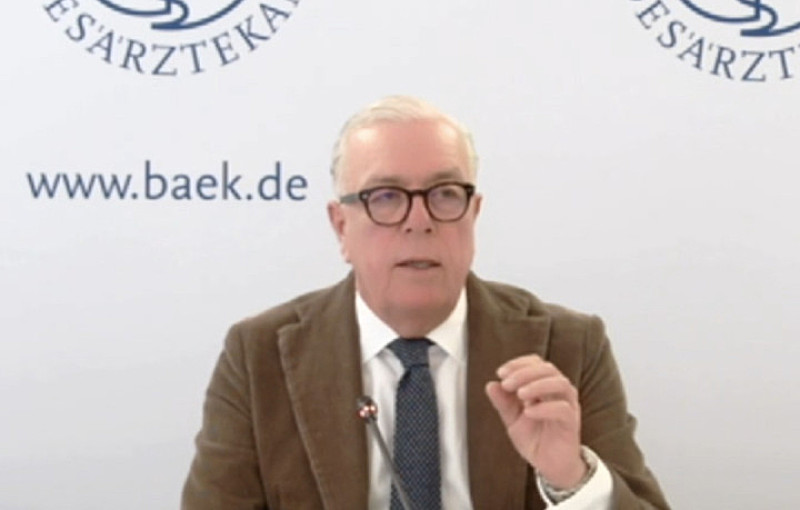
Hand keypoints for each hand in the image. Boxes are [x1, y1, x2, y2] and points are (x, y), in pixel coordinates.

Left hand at [485, 354, 585, 488]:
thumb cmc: (535, 438)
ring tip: (520, 394)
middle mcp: (558, 392)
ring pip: (560, 384)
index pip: (535, 363)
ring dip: (537, 385)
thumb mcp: (513, 419)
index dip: (518, 364)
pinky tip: (529, 412)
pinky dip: (545, 407)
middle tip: (507, 383)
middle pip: (547, 369)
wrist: (550, 465)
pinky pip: (563, 409)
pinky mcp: (572, 422)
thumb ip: (503, 403)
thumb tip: (491, 385)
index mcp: (544, 386)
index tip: (500, 373)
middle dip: (524, 373)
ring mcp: (568, 405)